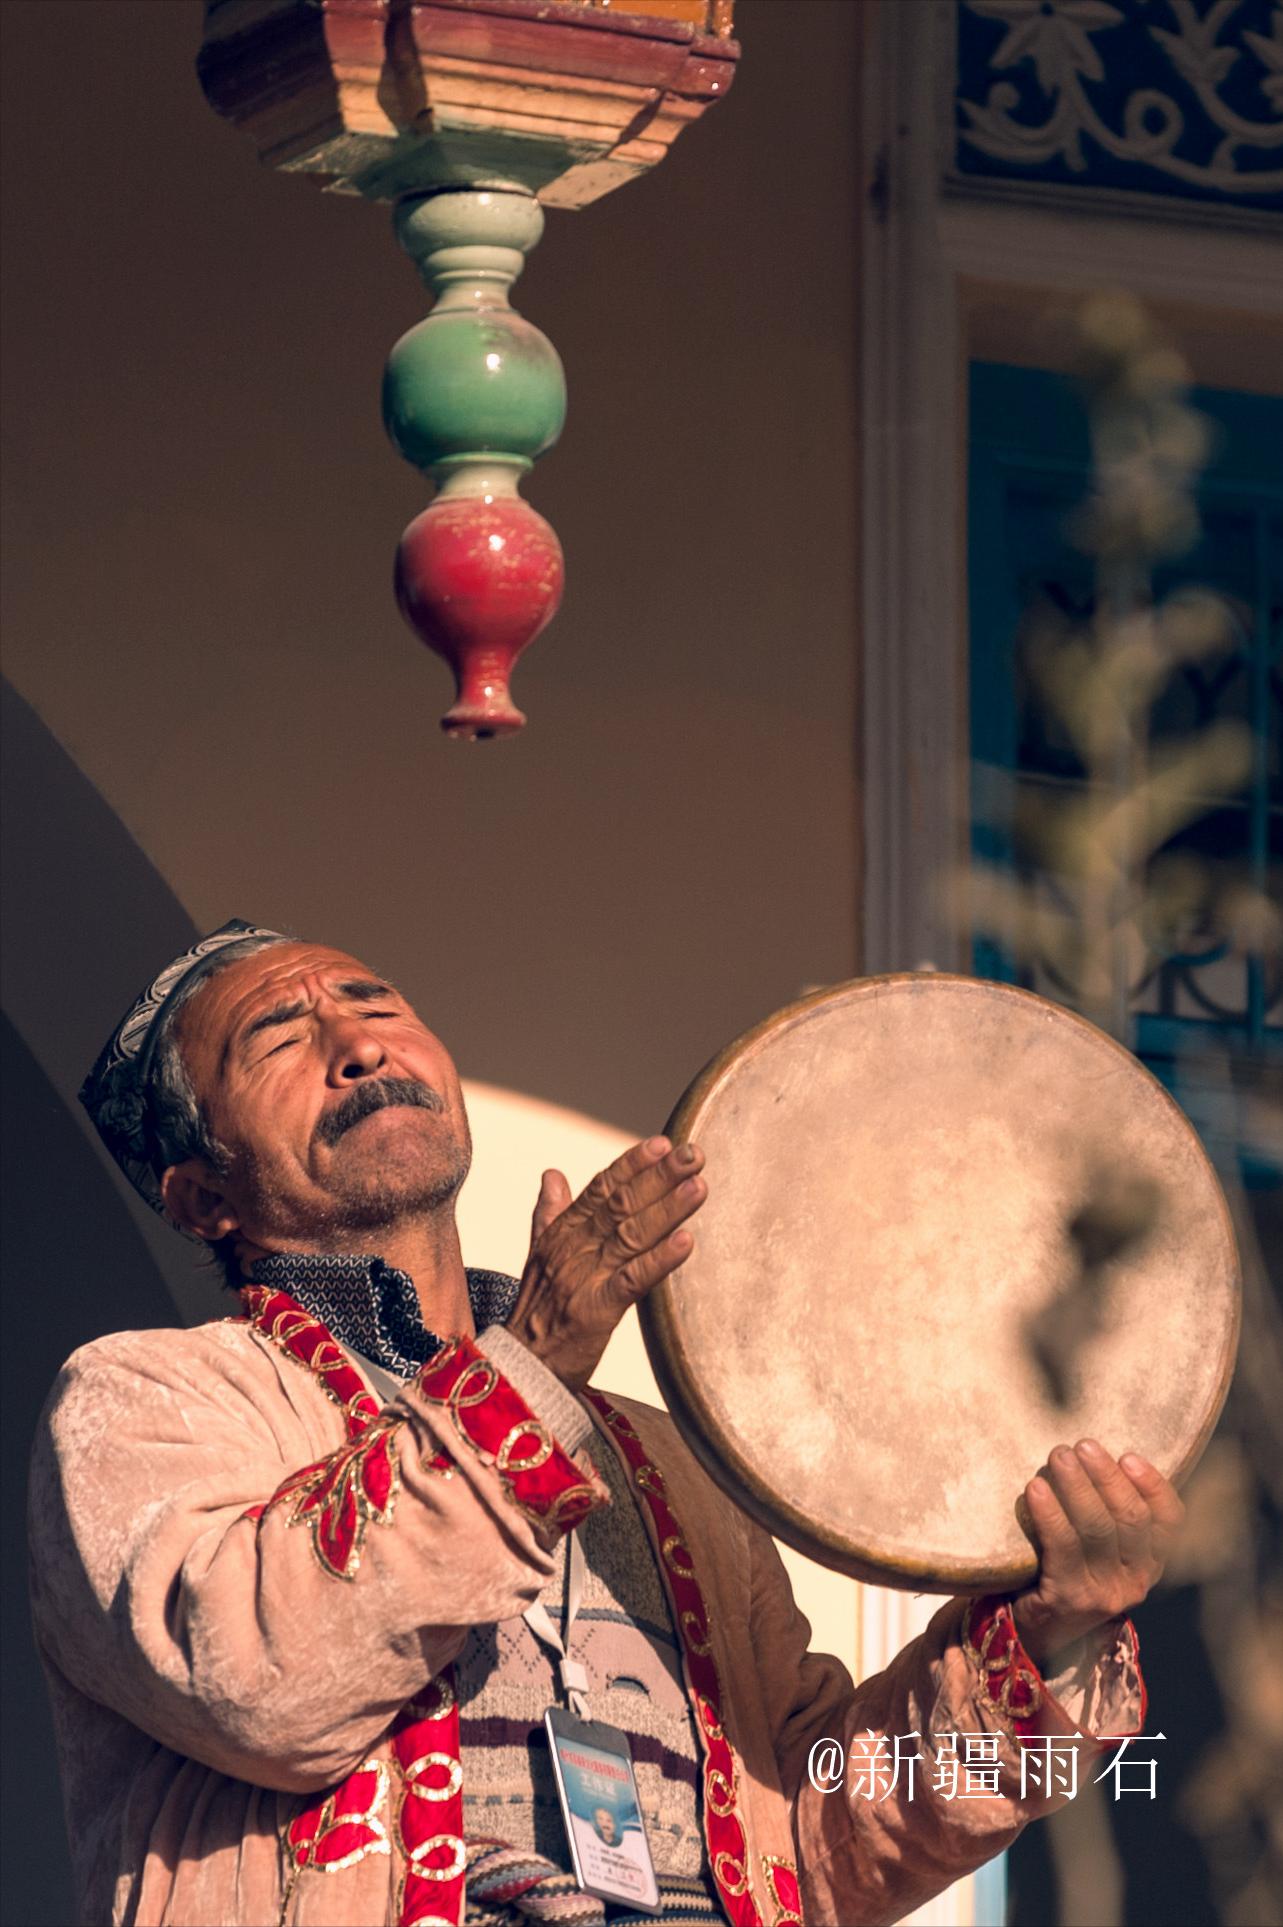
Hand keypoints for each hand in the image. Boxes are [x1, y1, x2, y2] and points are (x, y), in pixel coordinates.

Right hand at [506, 1136, 705, 1392]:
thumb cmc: (536, 1312)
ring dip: (668, 1209)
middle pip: (621, 1204)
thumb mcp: (538, 1255)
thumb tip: (552, 1173)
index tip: (662, 1143)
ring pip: (631, 1236)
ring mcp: (586, 1278)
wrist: (517, 1368)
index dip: (632, 1164)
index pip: (600, 1188)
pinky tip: (687, 1242)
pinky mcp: (597, 1311)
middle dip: (659, 1176)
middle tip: (693, 1153)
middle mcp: (574, 1249)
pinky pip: (633, 1281)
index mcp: (562, 1233)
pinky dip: (660, 1260)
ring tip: (698, 1185)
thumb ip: (549, 1213)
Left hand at [1010, 1439, 1183, 1669]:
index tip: (1128, 1456)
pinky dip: (1049, 1512)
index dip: (1153, 1485)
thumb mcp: (1100, 1549)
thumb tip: (1096, 1455)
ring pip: (1097, 1528)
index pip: (1169, 1521)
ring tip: (1058, 1457)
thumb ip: (1110, 1514)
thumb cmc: (1065, 1571)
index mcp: (1150, 1563)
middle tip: (1081, 1446)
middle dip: (1106, 1476)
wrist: (1033, 1630)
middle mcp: (1136, 1582)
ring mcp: (1104, 1593)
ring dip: (1077, 1486)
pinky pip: (1062, 1546)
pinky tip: (1035, 1488)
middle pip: (1130, 1518)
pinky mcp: (1070, 1598)